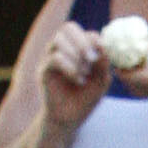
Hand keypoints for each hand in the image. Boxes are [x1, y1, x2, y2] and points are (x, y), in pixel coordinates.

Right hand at [37, 21, 113, 135]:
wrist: (70, 119)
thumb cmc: (86, 99)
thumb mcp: (101, 81)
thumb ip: (103, 63)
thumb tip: (103, 44)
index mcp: (75, 48)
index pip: (82, 31)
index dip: (92, 37)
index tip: (102, 49)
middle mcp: (61, 49)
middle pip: (67, 27)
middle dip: (82, 41)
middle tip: (92, 58)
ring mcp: (50, 58)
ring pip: (58, 40)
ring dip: (76, 55)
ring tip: (85, 73)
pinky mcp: (44, 71)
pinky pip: (54, 59)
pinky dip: (70, 67)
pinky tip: (79, 80)